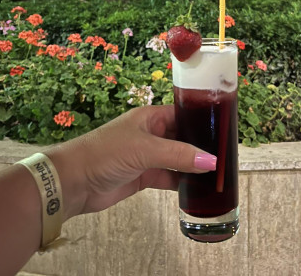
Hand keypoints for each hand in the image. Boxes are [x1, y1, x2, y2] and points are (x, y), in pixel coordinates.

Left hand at [48, 105, 216, 218]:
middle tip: (227, 153)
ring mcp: (148, 156)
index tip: (224, 129)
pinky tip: (199, 186)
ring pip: (178, 158)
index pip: (183, 114)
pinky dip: (183, 182)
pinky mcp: (144, 176)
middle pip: (183, 137)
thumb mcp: (144, 149)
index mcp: (151, 117)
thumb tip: (211, 161)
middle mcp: (152, 133)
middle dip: (201, 145)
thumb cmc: (105, 153)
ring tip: (219, 171)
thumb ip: (178, 155)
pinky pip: (170, 177)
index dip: (202, 120)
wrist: (73, 182)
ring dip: (194, 165)